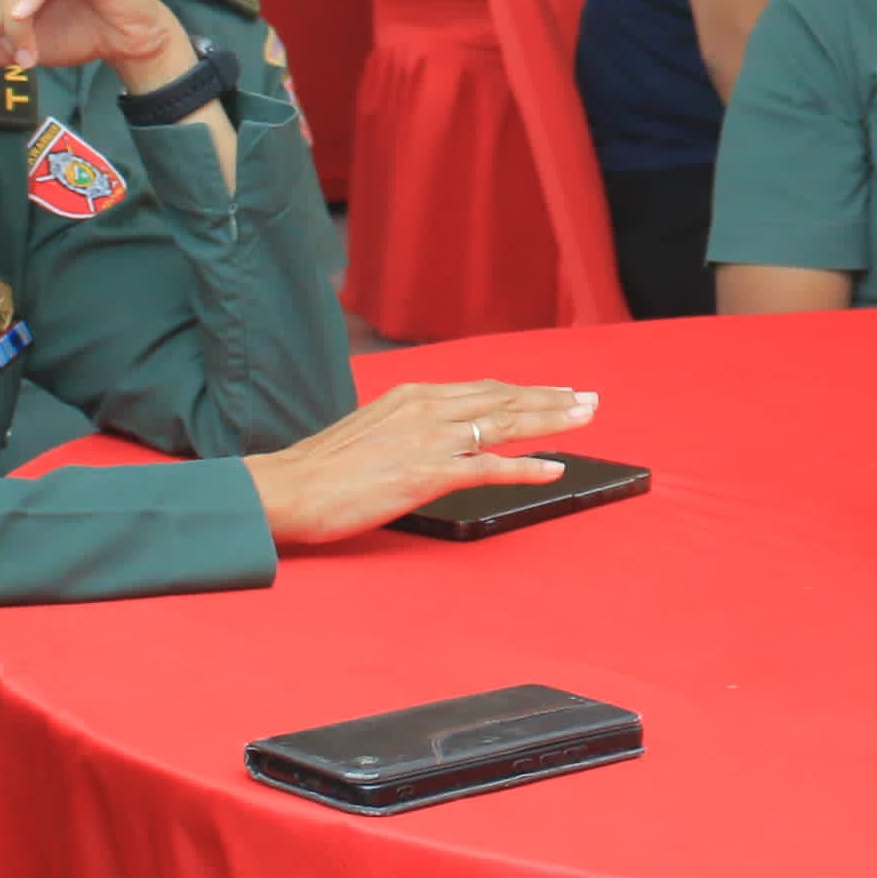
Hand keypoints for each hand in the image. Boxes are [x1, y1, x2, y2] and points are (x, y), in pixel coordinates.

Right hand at [241, 380, 596, 544]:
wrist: (287, 488)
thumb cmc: (321, 470)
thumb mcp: (371, 431)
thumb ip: (407, 429)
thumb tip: (434, 440)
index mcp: (413, 396)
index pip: (483, 389)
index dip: (525, 391)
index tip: (555, 392)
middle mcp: (427, 408)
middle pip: (504, 398)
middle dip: (551, 399)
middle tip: (589, 399)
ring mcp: (429, 439)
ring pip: (505, 424)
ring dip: (552, 421)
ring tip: (586, 420)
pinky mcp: (427, 473)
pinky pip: (489, 468)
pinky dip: (526, 467)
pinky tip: (554, 468)